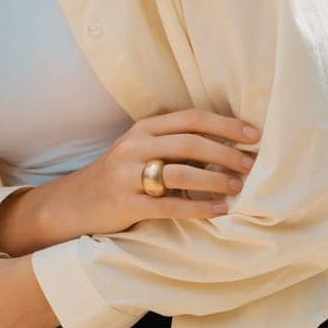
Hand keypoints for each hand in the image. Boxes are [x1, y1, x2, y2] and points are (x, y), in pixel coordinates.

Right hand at [50, 108, 262, 238]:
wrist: (73, 203)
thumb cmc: (120, 175)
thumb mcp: (142, 149)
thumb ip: (175, 142)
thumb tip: (229, 143)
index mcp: (145, 128)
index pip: (193, 118)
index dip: (227, 124)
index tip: (254, 135)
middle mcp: (135, 145)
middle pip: (191, 142)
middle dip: (227, 152)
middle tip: (252, 163)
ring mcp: (128, 174)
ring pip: (181, 172)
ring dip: (216, 179)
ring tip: (238, 186)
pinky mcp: (125, 203)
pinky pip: (169, 205)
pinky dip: (199, 207)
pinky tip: (219, 209)